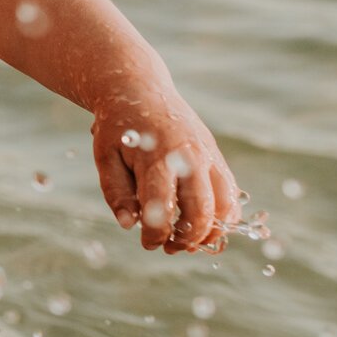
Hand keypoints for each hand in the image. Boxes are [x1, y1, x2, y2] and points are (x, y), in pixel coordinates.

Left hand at [93, 94, 239, 253]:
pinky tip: (204, 224)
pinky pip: (231, 191)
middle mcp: (189, 155)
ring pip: (226, 203)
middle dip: (188, 238)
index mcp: (157, 157)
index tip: (148, 244)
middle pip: (202, 209)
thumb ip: (116, 192)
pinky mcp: (215, 155)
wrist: (140, 88)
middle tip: (171, 248)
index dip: (157, 234)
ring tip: (189, 240)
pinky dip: (224, 214)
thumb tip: (130, 225)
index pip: (163, 207)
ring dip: (212, 230)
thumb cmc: (119, 126)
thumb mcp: (106, 157)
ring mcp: (207, 154)